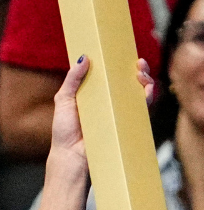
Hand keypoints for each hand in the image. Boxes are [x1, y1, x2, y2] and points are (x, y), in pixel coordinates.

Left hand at [46, 56, 152, 177]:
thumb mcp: (64, 100)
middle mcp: (110, 101)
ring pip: (139, 93)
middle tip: (138, 64)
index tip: (123, 54)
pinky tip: (146, 92)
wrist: (70, 155)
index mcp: (95, 93)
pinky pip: (141, 110)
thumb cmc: (64, 130)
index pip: (111, 75)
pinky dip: (146, 99)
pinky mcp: (125, 124)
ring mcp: (119, 112)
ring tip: (141, 75)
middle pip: (130, 81)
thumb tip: (83, 58)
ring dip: (146, 81)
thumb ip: (72, 80)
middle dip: (139, 70)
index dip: (120, 64)